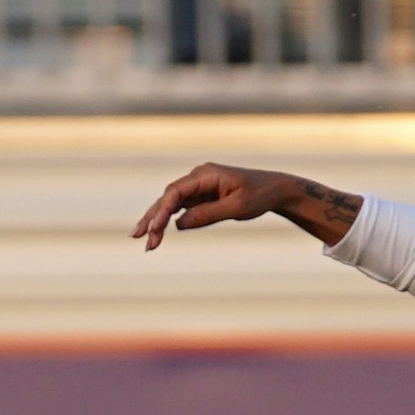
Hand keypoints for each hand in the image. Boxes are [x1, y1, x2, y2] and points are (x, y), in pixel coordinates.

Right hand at [130, 159, 320, 246]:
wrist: (275, 189)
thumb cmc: (259, 195)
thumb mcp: (236, 207)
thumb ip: (207, 215)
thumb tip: (178, 224)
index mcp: (206, 174)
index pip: (176, 191)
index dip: (162, 210)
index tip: (155, 228)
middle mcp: (198, 177)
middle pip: (168, 197)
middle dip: (153, 218)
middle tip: (139, 238)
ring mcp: (198, 186)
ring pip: (170, 203)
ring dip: (156, 220)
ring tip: (142, 240)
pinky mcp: (201, 196)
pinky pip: (179, 208)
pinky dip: (168, 220)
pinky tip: (156, 233)